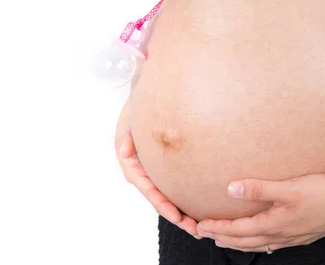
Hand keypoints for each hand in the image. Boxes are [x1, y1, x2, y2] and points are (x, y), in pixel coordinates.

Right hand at [115, 99, 199, 238]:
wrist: (149, 94)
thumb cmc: (138, 105)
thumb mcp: (128, 117)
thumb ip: (126, 133)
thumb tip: (124, 150)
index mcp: (130, 161)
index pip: (145, 186)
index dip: (160, 202)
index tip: (176, 216)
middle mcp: (142, 169)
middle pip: (158, 197)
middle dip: (175, 214)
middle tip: (194, 229)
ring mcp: (154, 168)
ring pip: (167, 194)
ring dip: (181, 211)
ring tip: (200, 226)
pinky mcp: (166, 165)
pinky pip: (175, 183)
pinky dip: (185, 196)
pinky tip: (200, 206)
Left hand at [195, 172, 324, 252]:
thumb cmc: (323, 193)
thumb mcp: (289, 187)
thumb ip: (259, 188)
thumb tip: (231, 189)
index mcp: (274, 224)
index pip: (238, 230)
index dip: (218, 228)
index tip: (200, 226)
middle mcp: (280, 235)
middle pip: (244, 242)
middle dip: (222, 238)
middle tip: (204, 234)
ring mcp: (291, 238)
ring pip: (257, 245)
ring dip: (237, 243)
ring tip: (223, 240)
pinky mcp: (300, 236)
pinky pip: (271, 244)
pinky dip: (256, 244)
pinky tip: (259, 242)